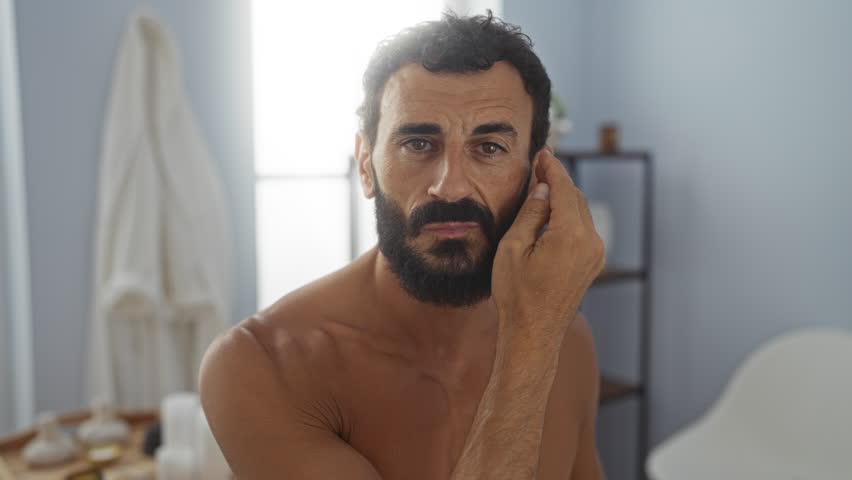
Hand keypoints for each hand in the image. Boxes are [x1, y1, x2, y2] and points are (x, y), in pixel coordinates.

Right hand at [491, 148, 604, 341]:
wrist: (533, 333)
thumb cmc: (517, 295)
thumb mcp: (513, 248)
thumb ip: (531, 214)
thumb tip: (543, 188)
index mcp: (570, 236)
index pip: (563, 189)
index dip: (552, 168)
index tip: (543, 151)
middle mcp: (590, 242)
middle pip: (575, 197)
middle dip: (558, 179)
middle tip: (539, 164)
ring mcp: (595, 254)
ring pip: (580, 212)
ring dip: (563, 197)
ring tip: (542, 185)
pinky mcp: (592, 263)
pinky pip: (582, 229)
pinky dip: (568, 215)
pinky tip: (551, 212)